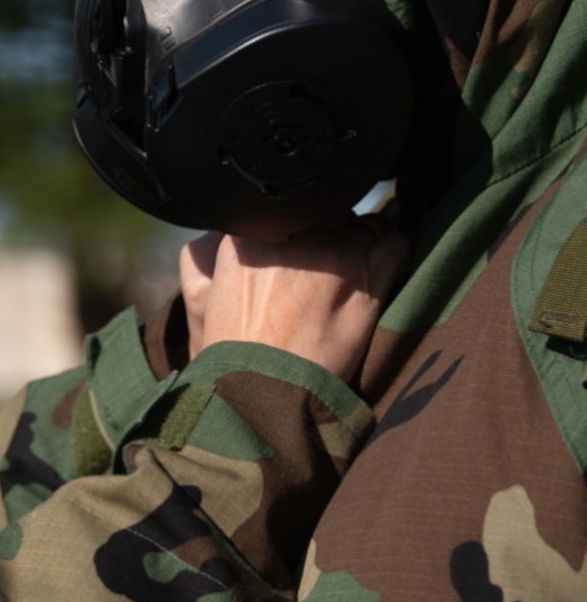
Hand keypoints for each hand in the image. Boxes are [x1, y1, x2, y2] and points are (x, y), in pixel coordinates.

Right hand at [178, 220, 406, 381]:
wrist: (264, 395)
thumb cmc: (235, 351)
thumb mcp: (206, 291)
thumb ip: (230, 249)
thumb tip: (248, 225)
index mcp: (250, 232)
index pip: (287, 205)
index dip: (296, 225)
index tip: (296, 247)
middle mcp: (295, 235)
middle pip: (326, 212)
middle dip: (328, 232)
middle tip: (321, 270)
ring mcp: (335, 254)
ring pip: (364, 224)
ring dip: (361, 244)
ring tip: (348, 279)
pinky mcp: (368, 278)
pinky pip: (395, 244)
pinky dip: (392, 252)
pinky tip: (378, 274)